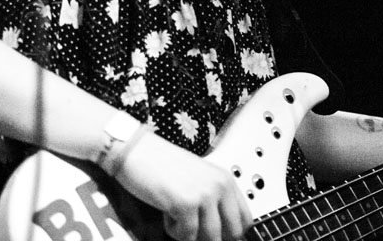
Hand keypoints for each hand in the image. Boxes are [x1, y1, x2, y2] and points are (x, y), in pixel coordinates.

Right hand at [113, 132, 251, 240]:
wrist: (137, 151)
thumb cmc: (162, 165)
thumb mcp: (199, 179)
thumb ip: (215, 200)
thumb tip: (222, 232)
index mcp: (226, 179)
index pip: (245, 219)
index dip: (231, 233)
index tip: (215, 234)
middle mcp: (220, 186)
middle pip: (232, 233)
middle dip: (211, 238)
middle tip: (192, 229)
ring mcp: (204, 195)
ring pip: (210, 238)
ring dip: (191, 235)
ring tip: (177, 217)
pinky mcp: (185, 204)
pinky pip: (187, 236)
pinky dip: (173, 231)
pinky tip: (166, 212)